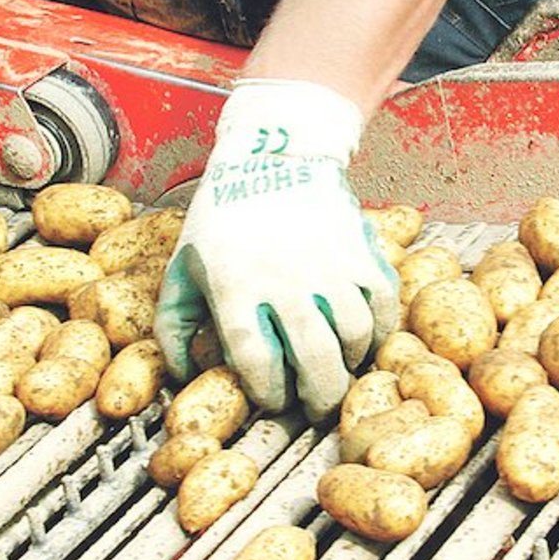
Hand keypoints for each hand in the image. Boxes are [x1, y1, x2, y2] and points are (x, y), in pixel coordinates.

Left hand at [153, 80, 399, 420]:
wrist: (275, 151)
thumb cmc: (224, 215)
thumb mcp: (183, 264)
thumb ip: (174, 324)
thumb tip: (184, 375)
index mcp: (235, 284)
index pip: (257, 360)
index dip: (269, 393)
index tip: (273, 400)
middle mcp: (285, 277)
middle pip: (315, 359)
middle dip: (318, 397)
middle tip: (316, 408)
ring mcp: (328, 263)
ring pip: (355, 336)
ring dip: (350, 365)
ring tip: (340, 371)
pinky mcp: (361, 249)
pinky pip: (384, 304)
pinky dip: (381, 330)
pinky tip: (366, 338)